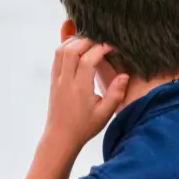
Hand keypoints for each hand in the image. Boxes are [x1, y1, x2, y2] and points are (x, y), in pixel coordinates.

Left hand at [44, 38, 128, 153]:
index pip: (87, 59)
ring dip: (75, 42)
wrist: (60, 137)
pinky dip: (67, 48)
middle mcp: (66, 81)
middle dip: (87, 40)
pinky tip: (78, 50)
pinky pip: (56, 57)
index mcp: (80, 88)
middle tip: (101, 41)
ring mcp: (57, 79)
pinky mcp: (53, 80)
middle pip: (72, 50)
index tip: (112, 46)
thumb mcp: (105, 114)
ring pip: (61, 50)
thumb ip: (116, 93)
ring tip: (90, 43)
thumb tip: (125, 76)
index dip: (100, 48)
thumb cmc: (83, 127)